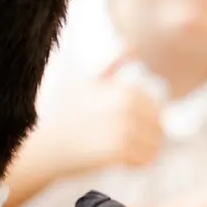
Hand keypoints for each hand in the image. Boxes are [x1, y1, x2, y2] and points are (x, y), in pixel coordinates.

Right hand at [42, 55, 162, 172]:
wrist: (46, 144)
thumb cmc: (68, 114)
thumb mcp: (89, 82)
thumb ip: (114, 64)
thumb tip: (133, 44)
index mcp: (126, 90)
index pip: (158, 111)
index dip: (144, 121)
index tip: (122, 125)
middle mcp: (127, 107)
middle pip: (159, 128)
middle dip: (146, 136)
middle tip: (121, 140)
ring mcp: (123, 129)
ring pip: (155, 145)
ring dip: (142, 150)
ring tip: (119, 149)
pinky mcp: (118, 151)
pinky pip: (146, 160)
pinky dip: (137, 163)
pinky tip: (117, 159)